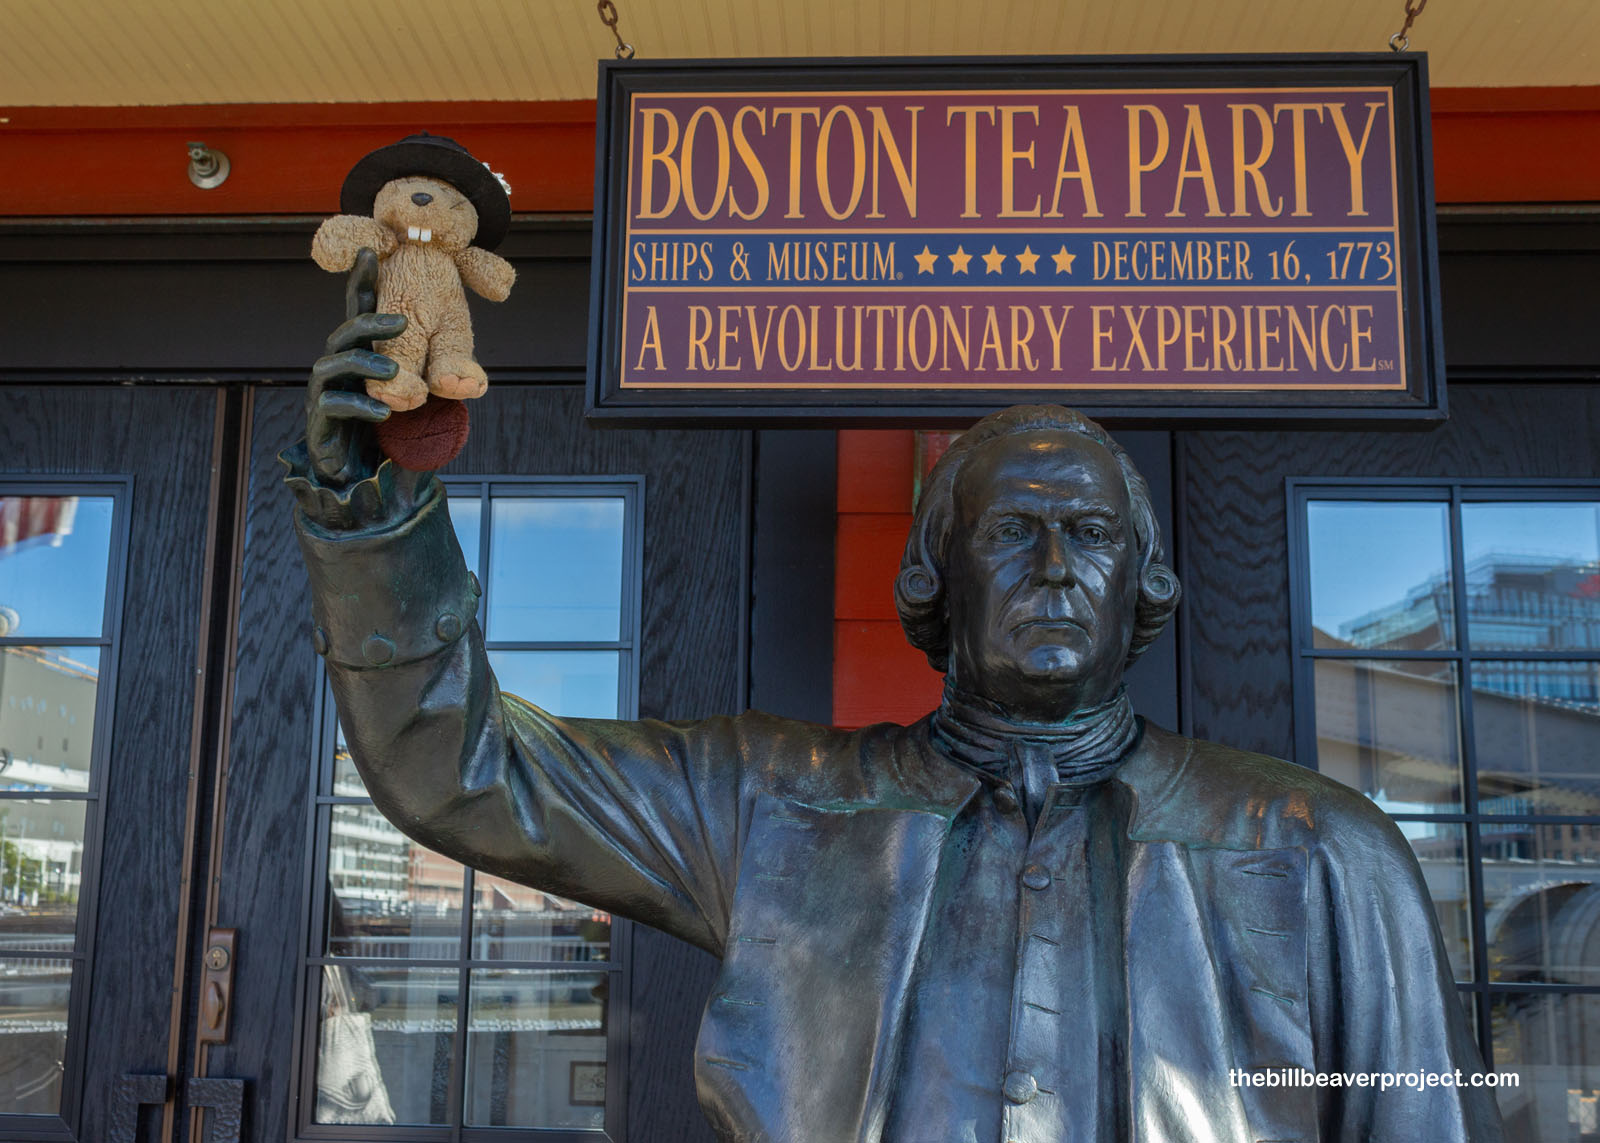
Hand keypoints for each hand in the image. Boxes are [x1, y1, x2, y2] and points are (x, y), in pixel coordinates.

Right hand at [306, 248, 406, 485]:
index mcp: (358, 354)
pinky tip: (383, 414)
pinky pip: (334, 405)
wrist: (359, 477)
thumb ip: (427, 379)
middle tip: (402, 322)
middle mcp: (337, 367)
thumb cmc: (386, 432)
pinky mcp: (321, 421)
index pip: (359, 313)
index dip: (361, 283)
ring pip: (335, 364)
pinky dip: (359, 405)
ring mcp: (325, 392)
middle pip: (345, 332)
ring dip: (367, 363)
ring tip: (395, 371)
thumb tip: (464, 368)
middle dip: (370, 323)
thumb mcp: (413, 399)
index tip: (372, 251)